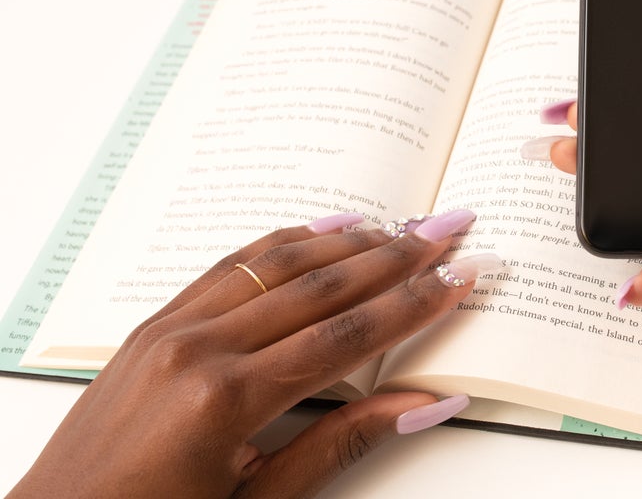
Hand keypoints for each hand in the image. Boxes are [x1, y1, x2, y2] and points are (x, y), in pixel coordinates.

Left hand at [12, 210, 495, 498]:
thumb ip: (341, 445)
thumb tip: (423, 405)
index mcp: (226, 399)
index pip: (345, 336)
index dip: (411, 305)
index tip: (457, 278)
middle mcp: (198, 348)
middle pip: (321, 287)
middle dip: (395, 257)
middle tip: (448, 229)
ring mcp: (171, 329)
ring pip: (279, 264)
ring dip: (350, 241)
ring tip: (404, 225)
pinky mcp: (155, 324)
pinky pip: (231, 265)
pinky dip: (285, 243)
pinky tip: (325, 229)